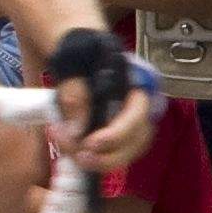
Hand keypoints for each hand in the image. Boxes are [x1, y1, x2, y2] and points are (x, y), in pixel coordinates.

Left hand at [45, 27, 159, 175]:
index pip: (139, 115)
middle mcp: (140, 107)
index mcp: (136, 85)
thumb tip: (77, 130)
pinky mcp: (115, 133)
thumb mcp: (72, 63)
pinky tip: (71, 152)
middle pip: (138, 141)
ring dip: (102, 161)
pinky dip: (95, 158)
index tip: (91, 143)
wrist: (76, 51)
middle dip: (110, 155)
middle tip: (80, 157)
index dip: (118, 133)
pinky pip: (112, 153)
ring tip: (73, 156)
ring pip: (127, 152)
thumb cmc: (77, 52)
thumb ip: (75, 92)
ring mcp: (130, 122)